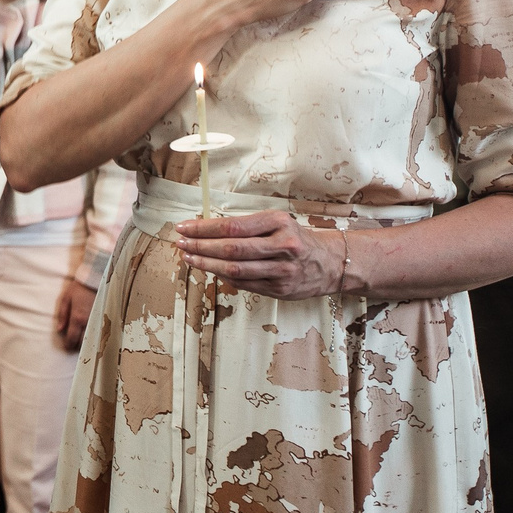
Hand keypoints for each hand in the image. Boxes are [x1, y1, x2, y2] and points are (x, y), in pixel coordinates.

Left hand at [52, 277, 97, 348]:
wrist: (95, 278)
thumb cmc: (79, 287)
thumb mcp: (65, 298)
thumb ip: (62, 315)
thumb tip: (59, 329)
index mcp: (77, 318)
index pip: (72, 338)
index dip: (68, 345)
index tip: (66, 347)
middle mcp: (89, 322)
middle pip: (83, 341)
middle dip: (77, 346)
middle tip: (73, 346)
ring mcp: (99, 320)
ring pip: (93, 338)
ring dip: (87, 343)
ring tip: (82, 342)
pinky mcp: (105, 317)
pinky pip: (101, 332)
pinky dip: (96, 336)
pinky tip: (93, 336)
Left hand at [173, 210, 349, 298]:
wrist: (331, 263)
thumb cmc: (296, 238)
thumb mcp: (276, 223)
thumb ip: (246, 226)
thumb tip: (206, 229)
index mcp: (279, 223)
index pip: (232, 226)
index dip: (204, 228)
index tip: (184, 227)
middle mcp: (282, 246)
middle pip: (231, 249)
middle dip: (201, 246)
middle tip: (181, 243)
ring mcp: (282, 270)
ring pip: (235, 270)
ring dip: (207, 264)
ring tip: (189, 258)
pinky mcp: (280, 290)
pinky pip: (244, 284)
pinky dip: (223, 277)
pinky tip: (210, 270)